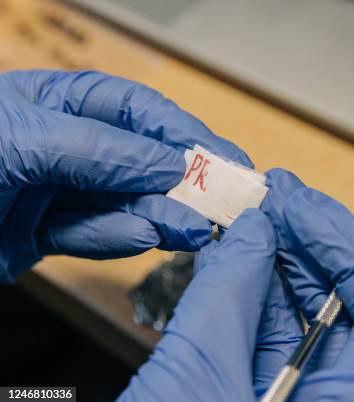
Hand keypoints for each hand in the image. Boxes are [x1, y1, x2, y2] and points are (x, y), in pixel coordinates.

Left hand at [0, 70, 250, 281]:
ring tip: (193, 229)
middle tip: (220, 205)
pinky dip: (118, 238)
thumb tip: (170, 163)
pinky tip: (143, 237)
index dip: (185, 132)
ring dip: (160, 215)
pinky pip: (92, 235)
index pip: (138, 112)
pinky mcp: (43, 235)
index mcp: (57, 103)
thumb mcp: (20, 139)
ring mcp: (54, 191)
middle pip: (140, 160)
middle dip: (182, 182)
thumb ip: (99, 150)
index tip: (225, 158)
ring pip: (123, 202)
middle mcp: (62, 145)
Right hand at [114, 172, 353, 401]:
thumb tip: (256, 233)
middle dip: (316, 243)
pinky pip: (273, 332)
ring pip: (309, 314)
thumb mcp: (195, 383)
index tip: (309, 210)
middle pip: (350, 308)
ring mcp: (298, 397)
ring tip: (258, 213)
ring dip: (285, 257)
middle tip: (280, 195)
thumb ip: (228, 298)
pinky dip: (257, 287)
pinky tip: (240, 253)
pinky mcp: (262, 392)